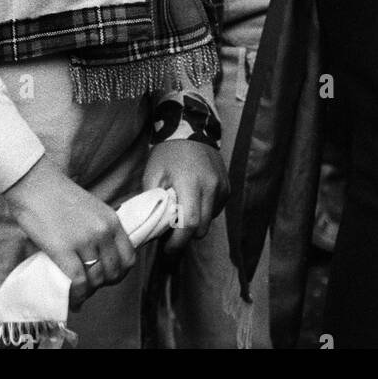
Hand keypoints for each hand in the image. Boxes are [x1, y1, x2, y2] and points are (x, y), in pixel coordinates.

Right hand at [2, 155, 135, 307]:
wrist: (35, 183)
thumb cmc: (58, 195)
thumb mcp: (91, 208)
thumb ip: (99, 229)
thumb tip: (98, 257)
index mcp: (112, 220)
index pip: (129, 257)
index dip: (120, 273)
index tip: (108, 277)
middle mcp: (103, 231)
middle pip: (113, 272)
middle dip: (103, 284)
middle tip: (90, 286)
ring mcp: (84, 240)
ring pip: (95, 279)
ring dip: (88, 291)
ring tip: (78, 292)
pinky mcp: (63, 249)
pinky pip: (78, 282)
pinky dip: (77, 295)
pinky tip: (72, 299)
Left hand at [142, 140, 228, 255]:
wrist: (191, 129)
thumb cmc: (167, 153)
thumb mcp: (153, 175)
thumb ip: (153, 203)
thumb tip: (150, 229)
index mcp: (190, 183)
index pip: (189, 223)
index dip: (178, 242)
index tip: (167, 249)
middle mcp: (211, 187)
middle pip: (201, 228)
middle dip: (185, 236)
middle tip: (171, 232)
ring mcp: (222, 187)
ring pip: (210, 221)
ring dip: (196, 223)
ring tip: (182, 212)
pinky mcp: (227, 187)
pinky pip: (216, 210)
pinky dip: (205, 211)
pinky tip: (194, 200)